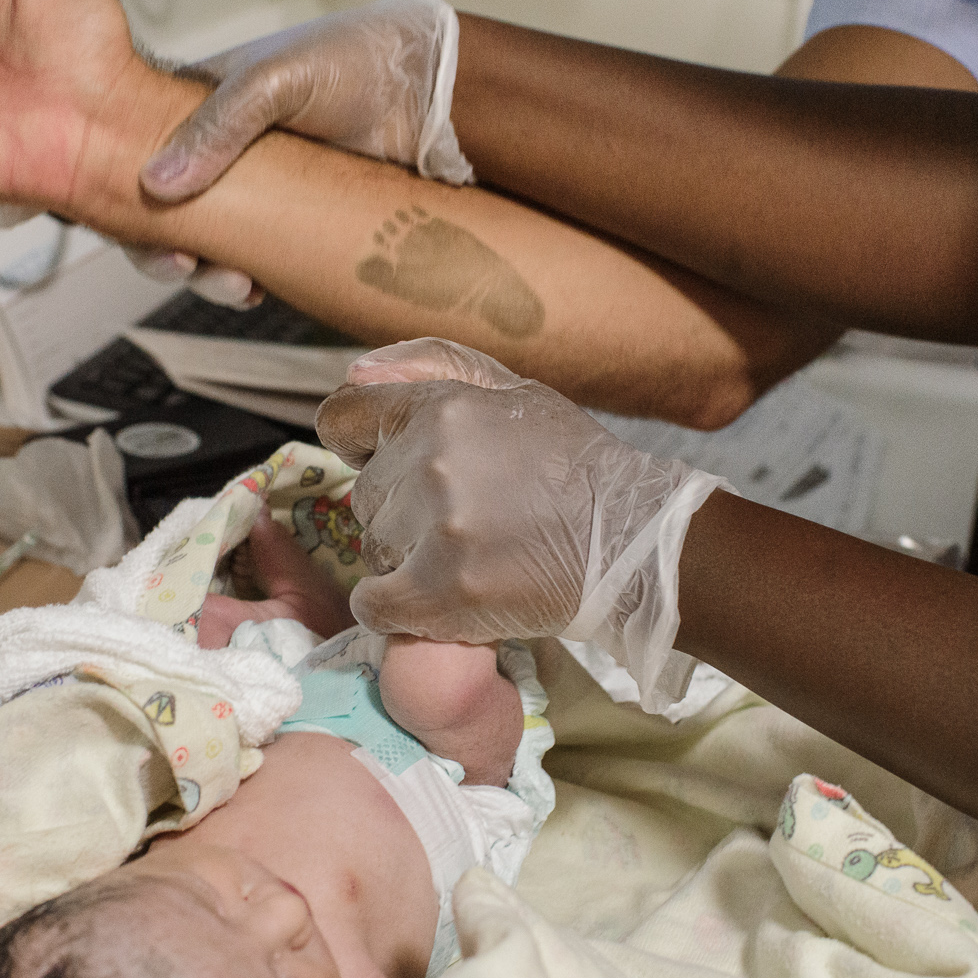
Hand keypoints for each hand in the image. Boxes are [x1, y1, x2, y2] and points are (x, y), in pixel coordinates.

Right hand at [128, 0, 471, 308]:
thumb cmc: (359, 61)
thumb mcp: (276, 79)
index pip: (134, 149)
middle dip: (163, 246)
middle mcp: (222, 147)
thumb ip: (216, 126)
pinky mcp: (294, 220)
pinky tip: (254, 287)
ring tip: (230, 283)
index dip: (117, 190)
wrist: (437, 92)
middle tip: (182, 265)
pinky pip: (253, 257)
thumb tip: (158, 184)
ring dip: (205, 272)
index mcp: (200, 100)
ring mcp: (258, 188)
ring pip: (207, 241)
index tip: (122, 225)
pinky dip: (244, 278)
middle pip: (162, 209)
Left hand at [314, 339, 727, 711]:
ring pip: (373, 549)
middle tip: (458, 522)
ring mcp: (438, 528)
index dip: (358, 445)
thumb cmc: (575, 465)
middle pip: (365, 495)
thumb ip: (432, 367)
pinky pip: (376, 605)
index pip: (344, 418)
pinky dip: (394, 611)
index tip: (386, 465)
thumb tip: (354, 369)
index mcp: (442, 407)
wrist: (633, 541)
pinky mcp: (445, 591)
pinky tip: (433, 603)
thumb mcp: (514, 392)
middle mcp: (432, 461)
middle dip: (400, 509)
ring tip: (465, 557)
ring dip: (406, 559)